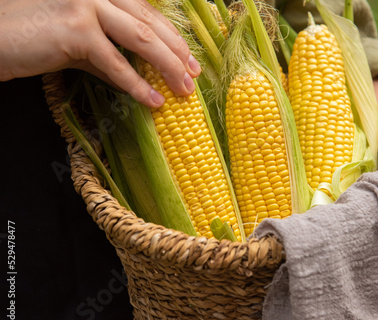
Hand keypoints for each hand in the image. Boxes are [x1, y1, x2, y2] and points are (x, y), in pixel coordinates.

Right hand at [0, 0, 201, 106]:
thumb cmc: (32, 39)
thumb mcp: (78, 43)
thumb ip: (108, 55)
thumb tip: (137, 77)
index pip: (147, 15)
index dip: (173, 39)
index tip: (190, 62)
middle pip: (151, 25)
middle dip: (178, 54)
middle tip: (193, 79)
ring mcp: (86, 7)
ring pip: (142, 39)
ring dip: (167, 67)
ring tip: (182, 91)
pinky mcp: (74, 31)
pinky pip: (115, 63)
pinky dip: (138, 85)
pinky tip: (153, 101)